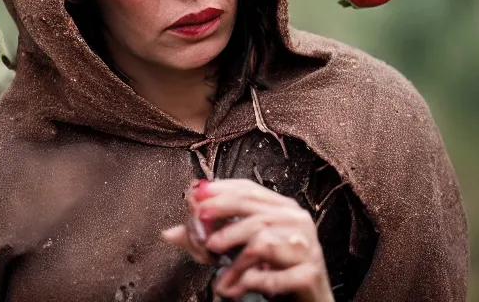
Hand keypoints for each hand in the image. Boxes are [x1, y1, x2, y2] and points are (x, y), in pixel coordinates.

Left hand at [162, 178, 334, 301]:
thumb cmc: (275, 271)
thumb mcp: (241, 251)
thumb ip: (210, 239)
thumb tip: (169, 233)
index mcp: (283, 207)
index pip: (249, 189)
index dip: (221, 190)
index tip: (197, 195)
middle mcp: (297, 220)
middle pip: (254, 210)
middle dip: (223, 219)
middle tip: (202, 233)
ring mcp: (307, 245)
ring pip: (261, 242)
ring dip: (234, 263)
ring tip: (220, 280)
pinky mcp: (309, 273)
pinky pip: (272, 275)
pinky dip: (249, 283)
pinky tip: (237, 290)